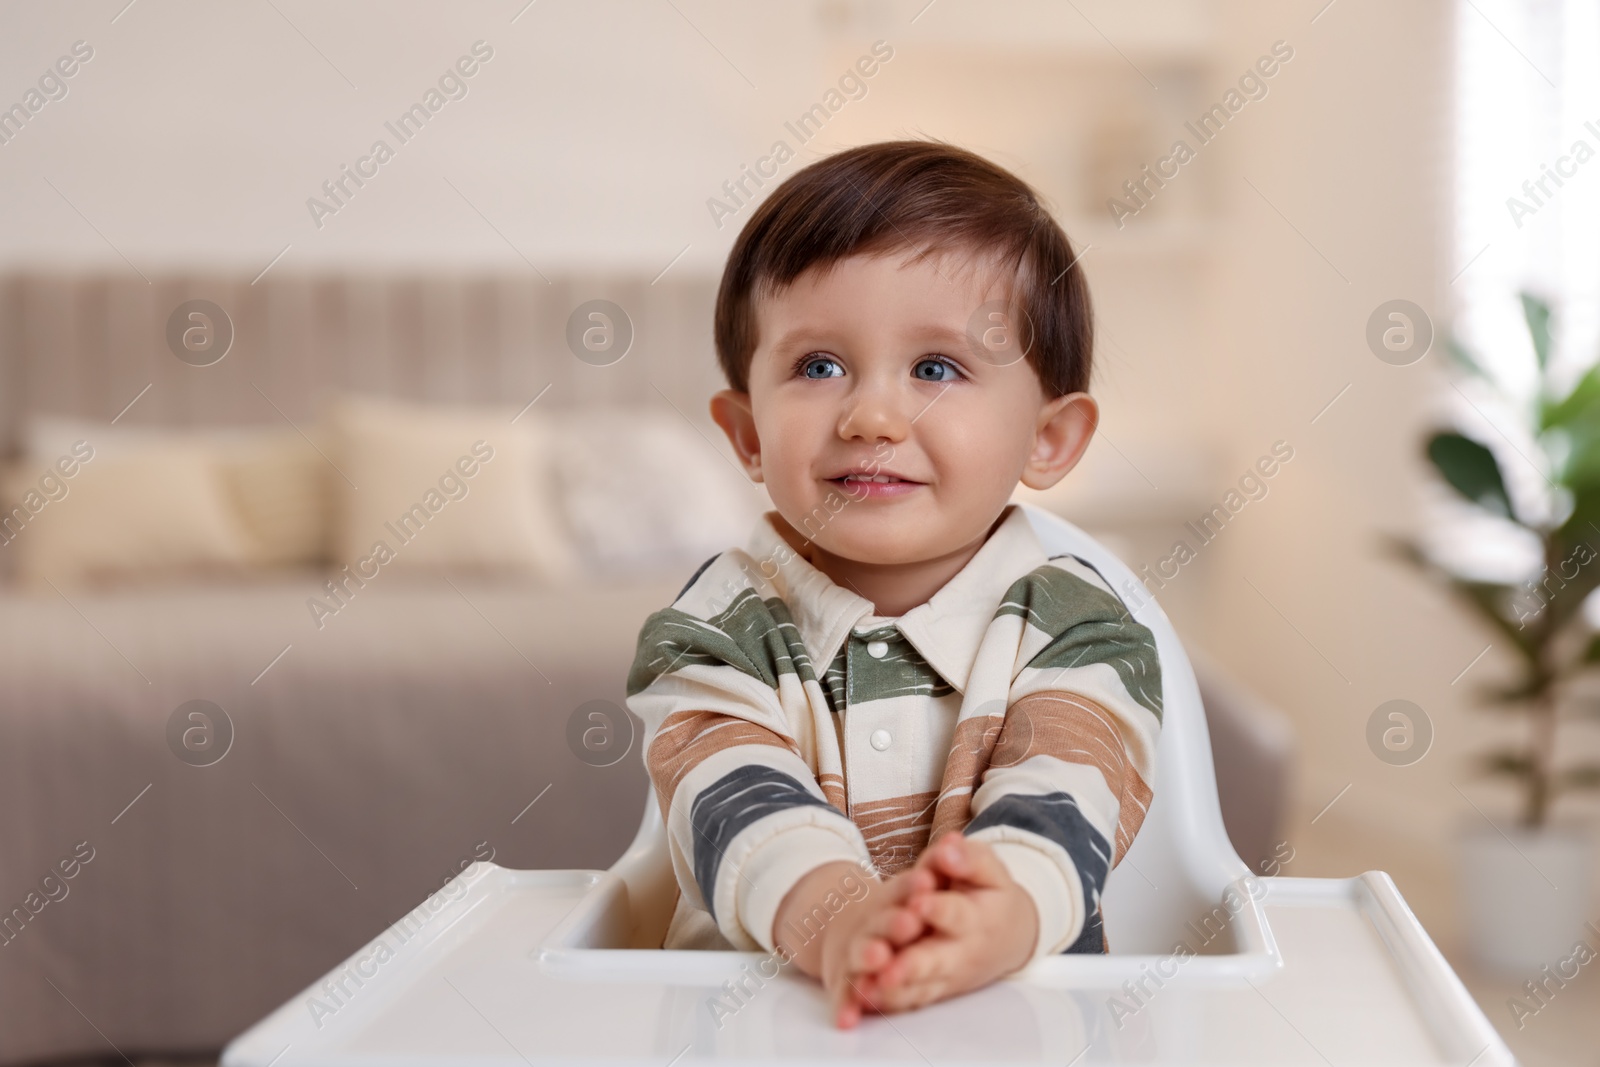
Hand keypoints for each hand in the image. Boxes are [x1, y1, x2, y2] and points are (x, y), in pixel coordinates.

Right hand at [771, 860, 935, 1026]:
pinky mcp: (849, 979)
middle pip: (882, 921)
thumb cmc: (912, 904)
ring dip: (870, 956)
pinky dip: (846, 1005)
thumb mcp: (936, 880)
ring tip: (880, 957)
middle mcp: (876, 922)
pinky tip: (848, 1018)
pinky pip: (847, 994)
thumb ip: (951, 862)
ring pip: (863, 954)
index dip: (914, 885)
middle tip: (910, 922)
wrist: (864, 924)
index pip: (905, 888)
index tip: (927, 882)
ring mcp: (861, 950)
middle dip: (894, 922)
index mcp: (898, 897)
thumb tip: (956, 842)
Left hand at [852, 831, 1038, 1015]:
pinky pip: (910, 1000)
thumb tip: (949, 846)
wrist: (1011, 935)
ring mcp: (947, 976)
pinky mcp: (934, 990)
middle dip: (912, 966)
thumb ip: (969, 858)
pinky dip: (889, 1003)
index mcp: (977, 917)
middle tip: (889, 969)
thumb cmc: (990, 894)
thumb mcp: (988, 869)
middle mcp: (962, 952)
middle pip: (936, 961)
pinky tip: (863, 1001)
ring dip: (894, 991)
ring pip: (920, 987)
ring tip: (868, 988)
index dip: (938, 909)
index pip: (957, 914)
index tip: (919, 902)